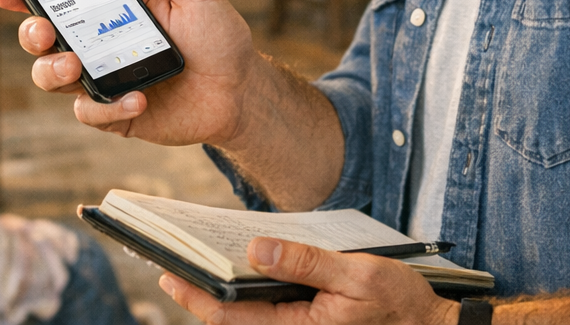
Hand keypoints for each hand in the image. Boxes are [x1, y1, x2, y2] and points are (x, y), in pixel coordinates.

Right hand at [0, 0, 260, 146]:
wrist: (241, 90)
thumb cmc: (218, 37)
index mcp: (110, 9)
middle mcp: (98, 44)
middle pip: (42, 39)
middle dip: (30, 33)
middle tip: (42, 30)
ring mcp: (104, 79)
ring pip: (51, 78)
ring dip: (52, 71)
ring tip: (75, 65)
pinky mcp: (116, 114)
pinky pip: (91, 113)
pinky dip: (108, 107)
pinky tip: (137, 99)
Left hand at [160, 238, 458, 324]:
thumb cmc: (401, 303)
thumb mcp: (357, 274)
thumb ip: (306, 263)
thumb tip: (256, 250)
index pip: (233, 317)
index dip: (197, 297)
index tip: (168, 275)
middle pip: (234, 322)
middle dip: (201, 296)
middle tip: (169, 267)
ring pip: (249, 319)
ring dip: (223, 297)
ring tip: (198, 266)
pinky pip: (269, 315)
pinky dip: (250, 296)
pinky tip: (243, 271)